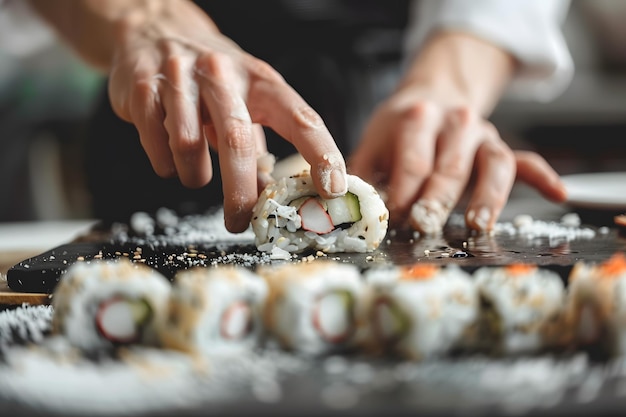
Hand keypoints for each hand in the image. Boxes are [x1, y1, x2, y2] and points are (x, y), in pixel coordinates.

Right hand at [106, 1, 346, 231]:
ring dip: (193, 174)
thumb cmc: (210, 79)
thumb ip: (256, 150)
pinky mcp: (143, 86)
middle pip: (237, 140)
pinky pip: (154, 142)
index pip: (301, 117)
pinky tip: (168, 153)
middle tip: (238, 221)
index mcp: (260, 80)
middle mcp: (223, 73)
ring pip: (187, 145)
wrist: (154, 30)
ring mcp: (181, 76)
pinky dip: (164, 162)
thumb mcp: (243, 104)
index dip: (321, 153)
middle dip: (239, 192)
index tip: (333, 188)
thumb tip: (265, 197)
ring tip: (195, 171)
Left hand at [348, 86, 567, 233]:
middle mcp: (455, 122)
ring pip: (493, 163)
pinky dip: (542, 176)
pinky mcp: (500, 147)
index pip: (412, 160)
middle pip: (451, 166)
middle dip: (439, 200)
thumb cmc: (395, 133)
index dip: (403, 193)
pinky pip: (525, 160)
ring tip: (479, 226)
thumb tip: (341, 210)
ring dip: (488, 196)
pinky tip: (558, 195)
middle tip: (427, 227)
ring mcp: (483, 135)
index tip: (394, 220)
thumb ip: (359, 175)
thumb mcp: (371, 145)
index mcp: (417, 118)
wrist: (429, 100)